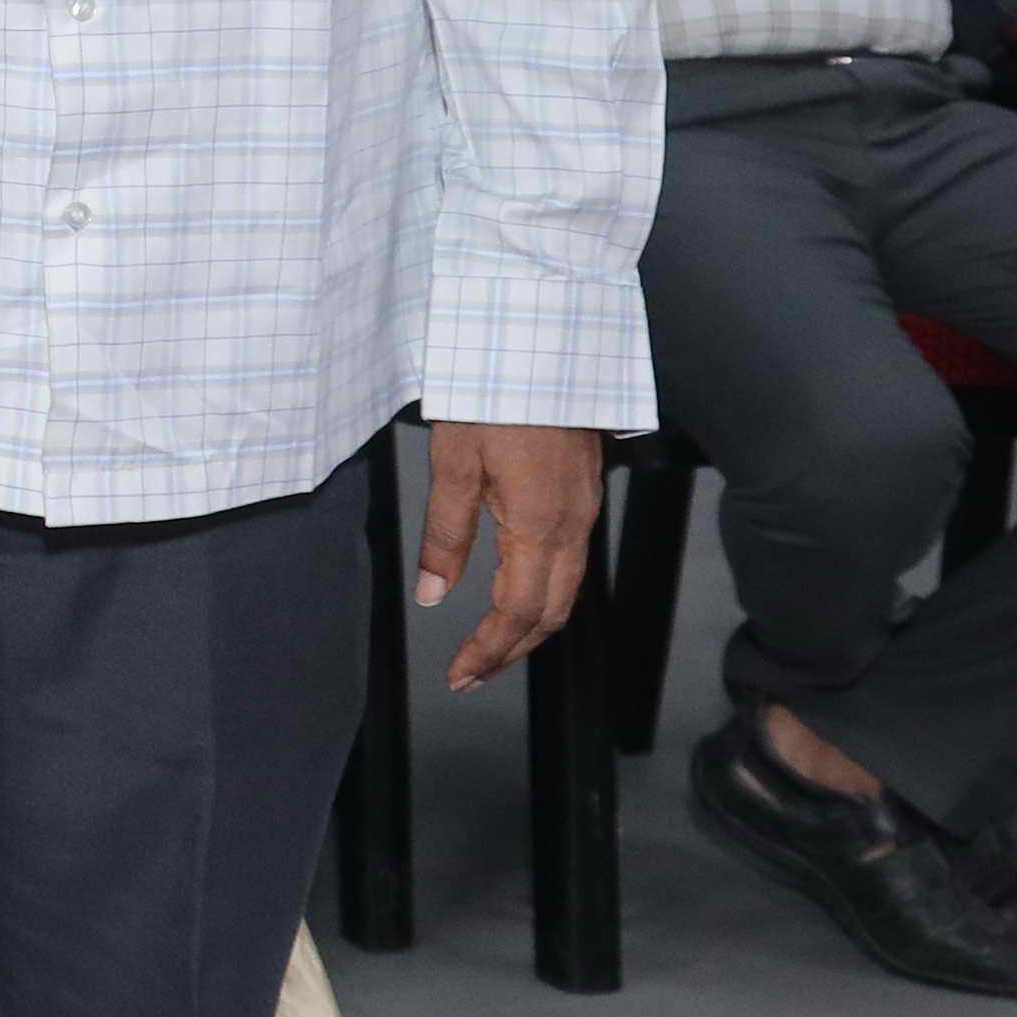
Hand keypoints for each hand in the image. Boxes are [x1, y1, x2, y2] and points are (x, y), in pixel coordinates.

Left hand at [419, 418, 608, 686]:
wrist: (542, 341)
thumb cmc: (494, 393)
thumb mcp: (453, 465)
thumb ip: (444, 536)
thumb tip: (432, 594)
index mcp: (540, 526)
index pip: (519, 613)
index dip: (488, 651)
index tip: (459, 674)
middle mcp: (572, 525)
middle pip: (550, 612)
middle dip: (511, 650)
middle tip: (471, 672)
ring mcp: (583, 508)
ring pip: (565, 588)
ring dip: (528, 624)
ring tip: (489, 643)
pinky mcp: (583, 490)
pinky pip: (569, 559)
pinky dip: (542, 590)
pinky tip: (513, 589)